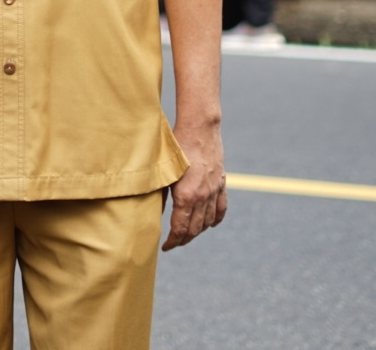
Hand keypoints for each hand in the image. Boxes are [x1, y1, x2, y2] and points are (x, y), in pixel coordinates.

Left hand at [163, 126, 225, 250]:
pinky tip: (210, 224)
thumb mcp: (164, 172)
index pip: (180, 229)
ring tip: (187, 233)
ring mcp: (214, 191)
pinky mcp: (221, 184)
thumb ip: (159, 194)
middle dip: (183, 239)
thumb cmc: (176, 146)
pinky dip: (215, 219)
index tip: (165, 247)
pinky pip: (221, 209)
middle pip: (195, 229)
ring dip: (198, 231)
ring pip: (208, 221)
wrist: (199, 128)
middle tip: (174, 242)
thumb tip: (153, 213)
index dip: (172, 242)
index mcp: (186, 196)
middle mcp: (202, 197)